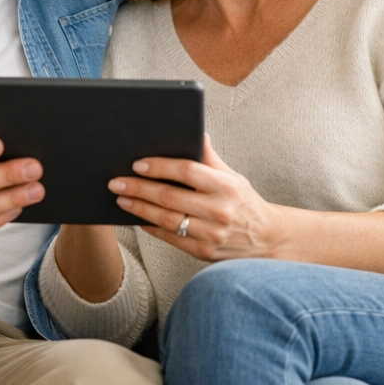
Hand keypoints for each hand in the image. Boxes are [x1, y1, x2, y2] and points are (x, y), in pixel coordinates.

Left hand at [108, 137, 285, 261]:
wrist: (267, 239)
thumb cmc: (245, 203)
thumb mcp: (233, 177)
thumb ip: (211, 158)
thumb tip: (196, 132)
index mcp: (226, 186)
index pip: (187, 172)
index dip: (161, 167)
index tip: (138, 163)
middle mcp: (219, 210)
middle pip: (171, 197)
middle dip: (139, 188)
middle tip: (117, 182)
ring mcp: (211, 234)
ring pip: (167, 220)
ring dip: (140, 209)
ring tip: (121, 199)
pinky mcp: (204, 252)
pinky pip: (171, 239)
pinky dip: (152, 228)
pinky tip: (137, 218)